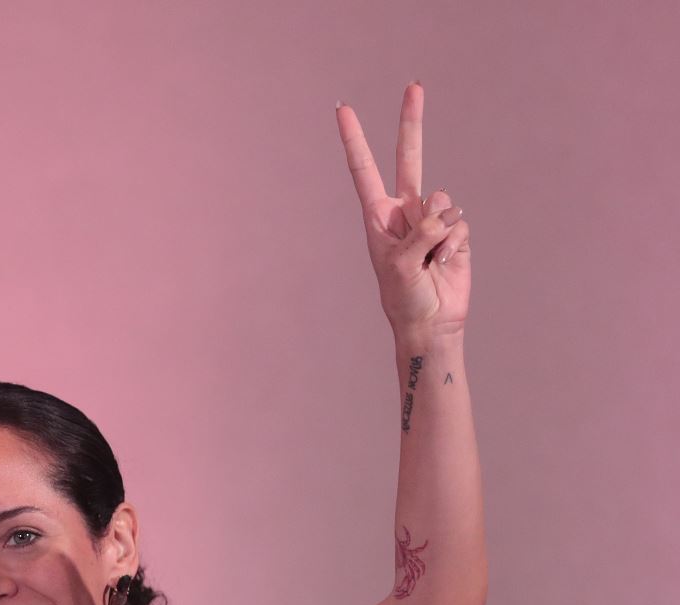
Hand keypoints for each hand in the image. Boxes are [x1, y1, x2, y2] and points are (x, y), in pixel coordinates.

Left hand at [336, 84, 470, 341]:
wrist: (431, 322)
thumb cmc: (404, 297)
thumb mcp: (399, 264)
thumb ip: (420, 231)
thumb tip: (444, 209)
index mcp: (378, 216)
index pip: (363, 170)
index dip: (354, 139)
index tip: (343, 109)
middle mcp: (404, 211)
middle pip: (409, 158)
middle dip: (411, 121)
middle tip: (414, 84)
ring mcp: (432, 218)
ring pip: (442, 201)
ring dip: (439, 233)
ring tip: (430, 261)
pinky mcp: (456, 231)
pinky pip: (460, 224)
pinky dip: (455, 245)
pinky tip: (446, 263)